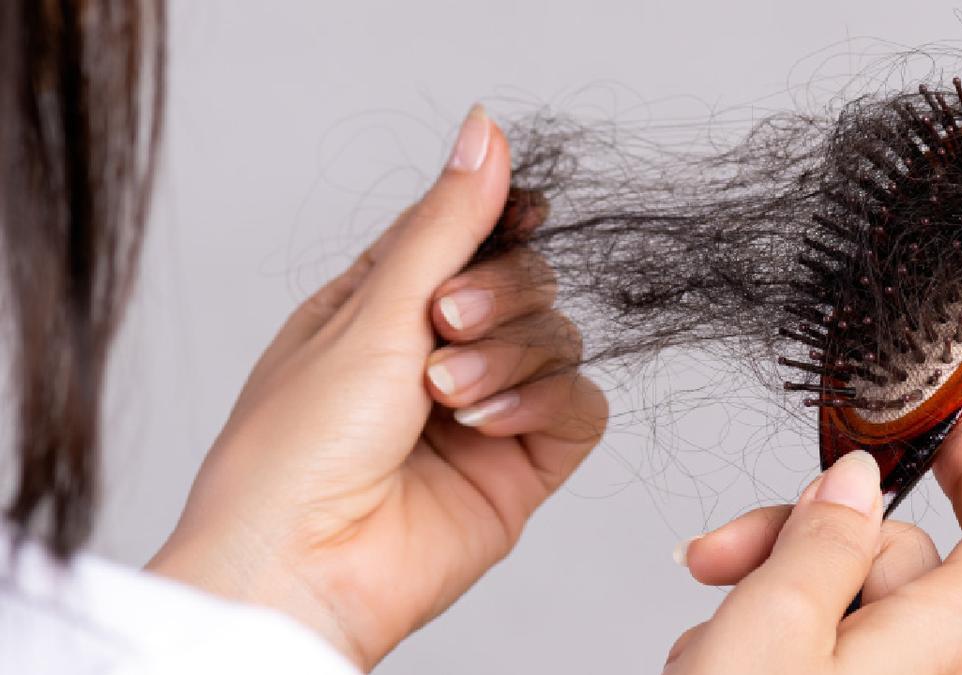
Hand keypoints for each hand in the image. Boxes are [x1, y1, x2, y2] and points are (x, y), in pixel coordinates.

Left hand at [147, 106, 606, 669]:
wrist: (302, 564)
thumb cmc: (298, 444)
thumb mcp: (373, 310)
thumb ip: (447, 224)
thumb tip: (483, 129)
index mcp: (386, 305)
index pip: (469, 235)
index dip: (501, 218)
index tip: (522, 210)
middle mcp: (439, 352)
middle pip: (526, 283)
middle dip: (498, 294)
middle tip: (443, 321)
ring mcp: (484, 410)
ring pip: (557, 340)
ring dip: (509, 356)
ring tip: (446, 394)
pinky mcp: (521, 466)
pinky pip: (577, 408)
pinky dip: (542, 403)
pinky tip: (486, 424)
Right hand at [666, 417, 961, 673]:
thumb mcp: (773, 621)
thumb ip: (822, 540)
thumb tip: (855, 481)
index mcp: (931, 641)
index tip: (944, 430)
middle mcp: (916, 666)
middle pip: (890, 552)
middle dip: (799, 532)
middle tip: (718, 552)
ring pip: (835, 589)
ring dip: (761, 583)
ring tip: (704, 624)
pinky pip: (805, 635)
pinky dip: (752, 628)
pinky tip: (708, 657)